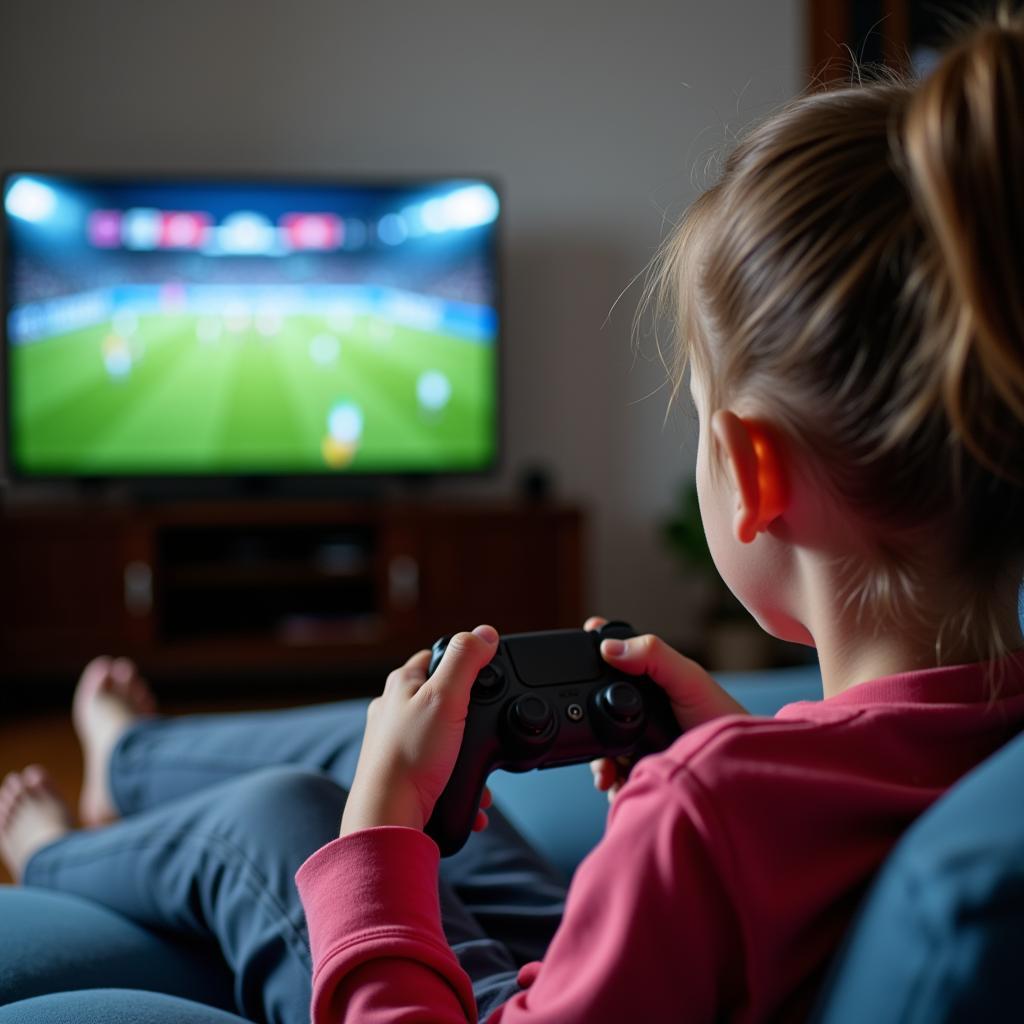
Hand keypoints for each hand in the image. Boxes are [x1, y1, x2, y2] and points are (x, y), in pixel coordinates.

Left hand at [340, 625, 499, 838]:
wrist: (389, 815)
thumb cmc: (411, 756)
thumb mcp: (446, 696)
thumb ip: (466, 660)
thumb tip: (485, 633)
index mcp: (401, 684)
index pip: (435, 656)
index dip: (462, 660)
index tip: (483, 674)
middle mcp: (394, 710)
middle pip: (442, 697)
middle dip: (470, 714)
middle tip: (484, 726)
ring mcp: (395, 741)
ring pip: (443, 736)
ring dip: (466, 752)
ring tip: (479, 767)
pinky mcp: (402, 770)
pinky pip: (438, 768)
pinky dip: (458, 778)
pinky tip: (472, 791)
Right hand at [584, 615, 747, 801]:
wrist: (737, 773)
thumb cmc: (721, 719)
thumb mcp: (689, 679)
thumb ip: (653, 656)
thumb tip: (610, 647)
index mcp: (648, 681)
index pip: (611, 662)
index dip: (591, 655)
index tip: (574, 653)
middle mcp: (639, 710)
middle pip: (595, 707)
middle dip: (584, 719)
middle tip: (583, 729)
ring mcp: (637, 742)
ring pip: (599, 744)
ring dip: (596, 759)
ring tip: (606, 772)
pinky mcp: (639, 771)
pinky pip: (612, 776)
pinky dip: (608, 781)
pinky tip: (618, 783)